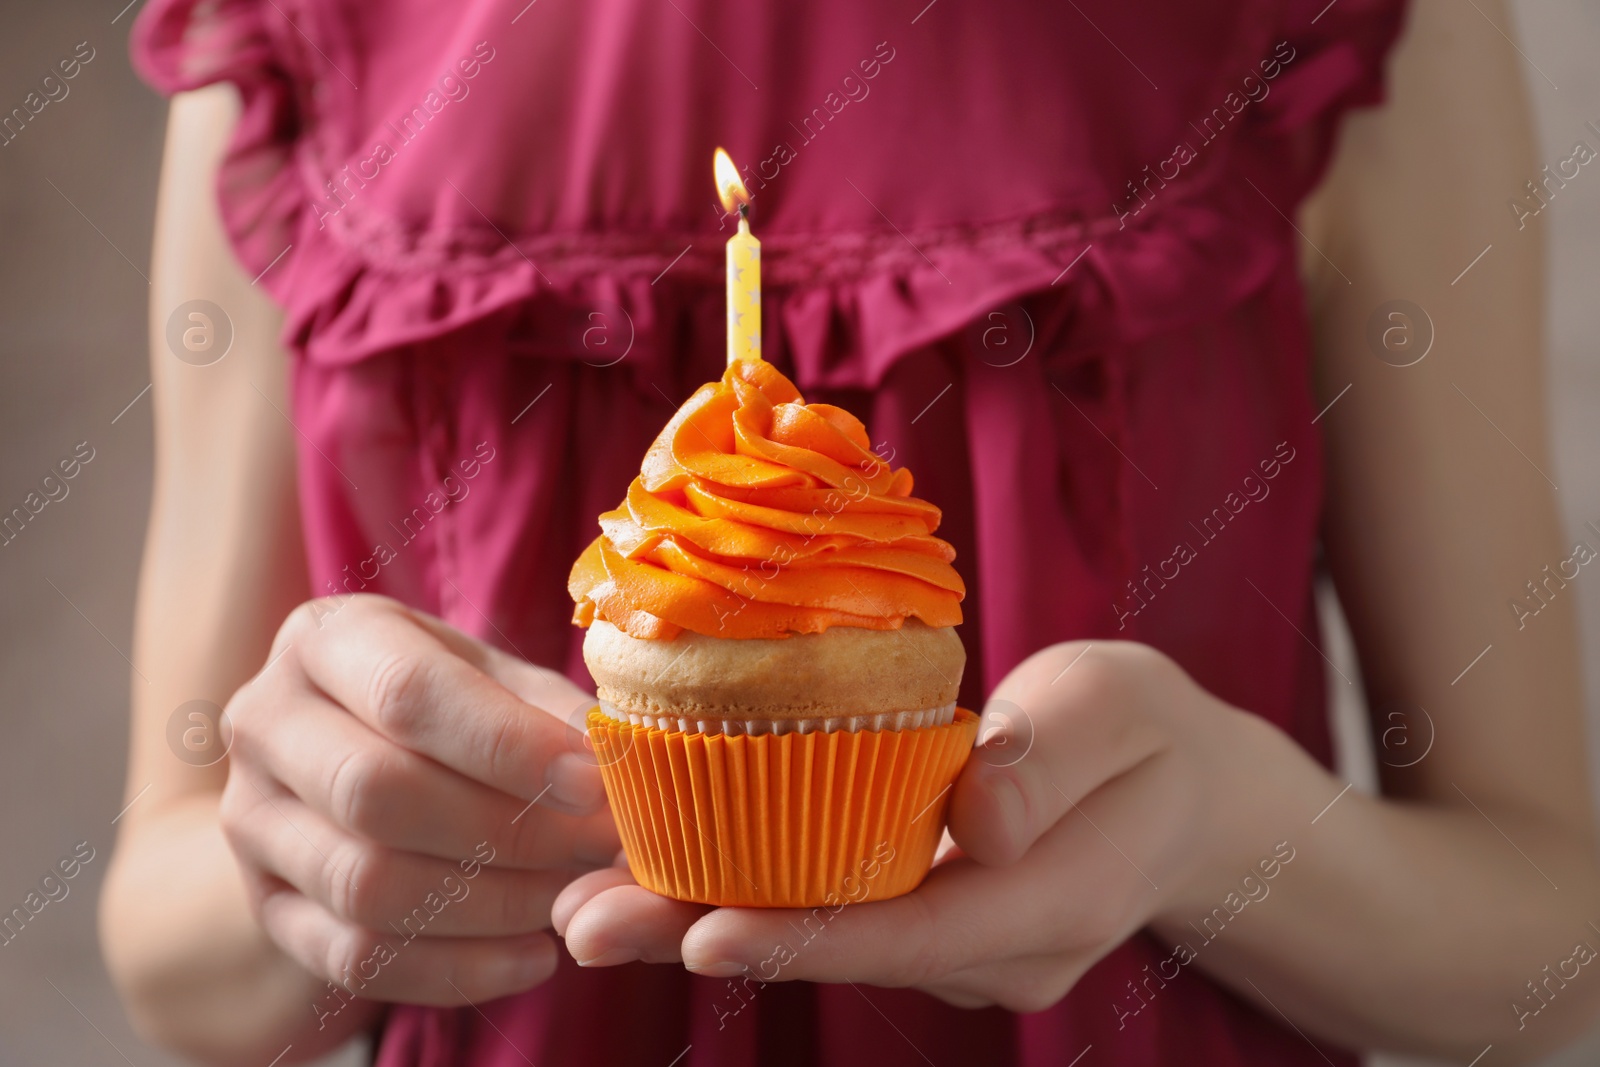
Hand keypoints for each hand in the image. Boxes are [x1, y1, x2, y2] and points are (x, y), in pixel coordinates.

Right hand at [220, 595, 619, 1009]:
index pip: (410, 694)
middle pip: (376, 792)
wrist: (345, 764)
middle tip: (595, 849)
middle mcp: (266, 722)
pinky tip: (531, 956)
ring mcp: (250, 820)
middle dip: (507, 832)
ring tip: (569, 900)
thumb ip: (554, 715)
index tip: (593, 784)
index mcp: (327, 640)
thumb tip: (622, 770)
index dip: (508, 746)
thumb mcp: (496, 680)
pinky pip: (355, 958)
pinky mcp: (266, 906)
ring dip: (490, 905)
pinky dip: (458, 970)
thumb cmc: (447, 707)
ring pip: (364, 884)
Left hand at [553, 641, 1283, 1012]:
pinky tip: (656, 873)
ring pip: (820, 939)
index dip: (806, 936)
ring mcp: (955, 951)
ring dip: (702, 920)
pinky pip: (827, 914)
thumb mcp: (1120, 707)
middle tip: (583, 924)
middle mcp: (991, 953)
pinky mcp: (923, 923)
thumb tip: (975, 817)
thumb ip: (1053, 757)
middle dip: (706, 938)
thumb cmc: (1145, 735)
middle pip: (839, 950)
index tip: (701, 933)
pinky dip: (743, 894)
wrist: (1172, 792)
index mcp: (1052, 905)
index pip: (914, 930)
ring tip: (583, 902)